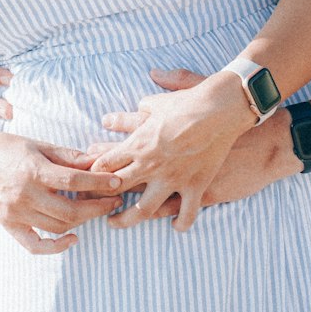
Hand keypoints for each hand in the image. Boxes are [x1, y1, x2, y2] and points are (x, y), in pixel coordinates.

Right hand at [0, 134, 122, 254]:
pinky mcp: (8, 224)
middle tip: (113, 200)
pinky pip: (35, 245)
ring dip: (82, 221)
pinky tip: (72, 238)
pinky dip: (55, 247)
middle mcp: (24, 195)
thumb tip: (96, 162)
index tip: (116, 182)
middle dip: (97, 207)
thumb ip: (68, 156)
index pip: (74, 180)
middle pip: (69, 210)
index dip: (99, 182)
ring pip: (57, 226)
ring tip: (96, 210)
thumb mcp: (39, 145)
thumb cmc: (7, 147)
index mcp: (33, 170)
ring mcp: (15, 213)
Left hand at [90, 67, 257, 231]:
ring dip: (127, 220)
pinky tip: (175, 226)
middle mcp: (151, 165)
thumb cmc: (192, 100)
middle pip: (116, 188)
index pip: (105, 163)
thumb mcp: (162, 99)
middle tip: (91, 204)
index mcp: (139, 143)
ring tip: (117, 223)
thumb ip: (148, 101)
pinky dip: (179, 223)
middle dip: (99, 198)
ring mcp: (173, 179)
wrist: (223, 109)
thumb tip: (147, 85)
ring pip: (143, 210)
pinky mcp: (196, 186)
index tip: (87, 178)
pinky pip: (186, 214)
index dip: (93, 172)